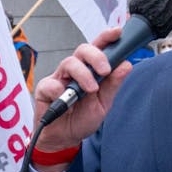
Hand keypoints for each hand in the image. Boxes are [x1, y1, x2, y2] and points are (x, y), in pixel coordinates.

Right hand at [32, 26, 131, 159]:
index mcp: (90, 70)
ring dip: (83, 74)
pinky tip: (65, 103)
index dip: (107, 37)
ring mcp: (59, 78)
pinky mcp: (45, 89)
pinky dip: (60, 92)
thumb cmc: (82, 118)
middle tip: (105, 70)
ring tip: (90, 90)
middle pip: (83, 50)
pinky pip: (51, 84)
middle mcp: (75, 70)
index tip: (117, 32)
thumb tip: (126, 65)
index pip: (98, 48)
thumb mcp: (103, 104)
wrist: (64, 139)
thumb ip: (113, 85)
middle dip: (96, 56)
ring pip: (69, 63)